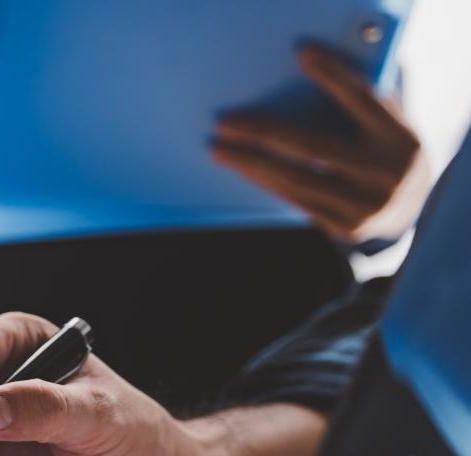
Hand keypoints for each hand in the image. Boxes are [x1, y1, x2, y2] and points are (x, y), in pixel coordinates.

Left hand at [212, 45, 430, 242]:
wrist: (412, 210)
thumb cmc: (383, 153)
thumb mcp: (385, 126)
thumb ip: (358, 104)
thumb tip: (308, 70)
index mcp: (399, 137)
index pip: (363, 99)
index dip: (333, 75)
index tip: (302, 53)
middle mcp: (386, 171)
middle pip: (313, 146)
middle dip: (263, 133)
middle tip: (225, 122)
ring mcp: (366, 204)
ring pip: (297, 179)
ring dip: (250, 163)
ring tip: (219, 149)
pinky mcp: (347, 227)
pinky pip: (296, 200)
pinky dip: (265, 182)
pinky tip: (242, 168)